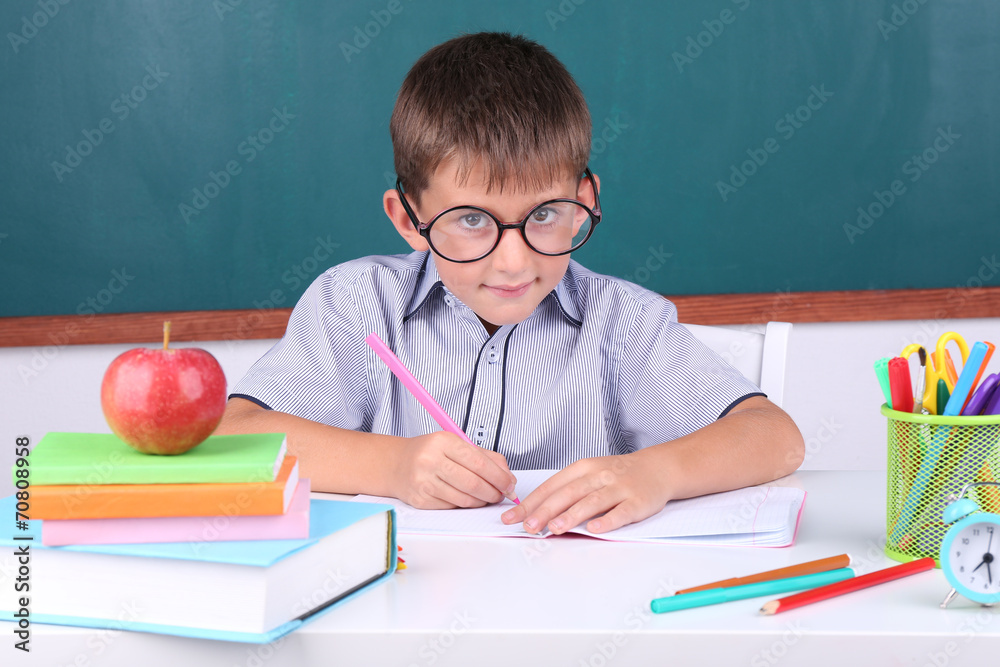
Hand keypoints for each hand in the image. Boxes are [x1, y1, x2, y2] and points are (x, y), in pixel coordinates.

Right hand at [390, 431, 516, 509]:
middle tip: (502, 494)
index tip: (510, 484)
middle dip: (494, 492)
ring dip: (482, 501)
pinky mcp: (420, 500)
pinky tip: (470, 500)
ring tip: (488, 497)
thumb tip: (509, 477)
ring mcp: (423, 482)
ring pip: (464, 499)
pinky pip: (452, 507)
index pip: (479, 462)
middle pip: (473, 483)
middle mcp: (430, 460)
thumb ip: (485, 456)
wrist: (396, 464)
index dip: (499, 476)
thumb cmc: (431, 453)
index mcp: (442, 441)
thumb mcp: (455, 444)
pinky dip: (466, 505)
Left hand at [499, 452, 669, 534]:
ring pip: (592, 501)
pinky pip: (621, 512)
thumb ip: (567, 491)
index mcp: (583, 468)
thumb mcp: (590, 474)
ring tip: (554, 528)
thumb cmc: (618, 474)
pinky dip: (608, 520)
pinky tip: (595, 529)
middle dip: (546, 510)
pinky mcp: (638, 501)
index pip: (552, 486)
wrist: (658, 468)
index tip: (513, 517)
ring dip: (572, 515)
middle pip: (568, 493)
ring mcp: (619, 488)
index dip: (531, 503)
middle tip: (528, 526)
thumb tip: (536, 512)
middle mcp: (599, 476)